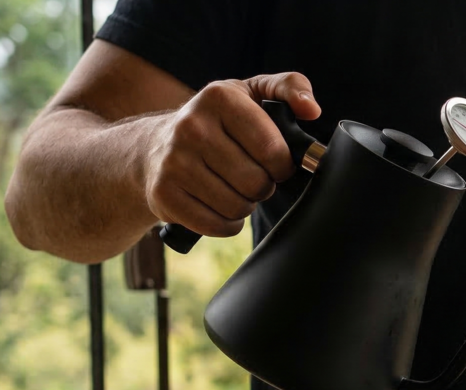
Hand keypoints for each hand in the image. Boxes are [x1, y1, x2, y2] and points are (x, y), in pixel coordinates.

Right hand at [142, 72, 320, 236]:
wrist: (152, 146)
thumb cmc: (216, 122)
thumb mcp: (251, 92)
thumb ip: (289, 87)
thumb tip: (311, 109)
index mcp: (219, 97)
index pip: (273, 150)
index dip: (282, 165)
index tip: (275, 162)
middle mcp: (191, 126)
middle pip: (256, 183)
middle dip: (263, 186)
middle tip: (251, 176)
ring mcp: (173, 161)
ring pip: (237, 207)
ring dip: (244, 205)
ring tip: (233, 188)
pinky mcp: (162, 194)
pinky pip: (216, 225)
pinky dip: (226, 223)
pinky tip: (218, 205)